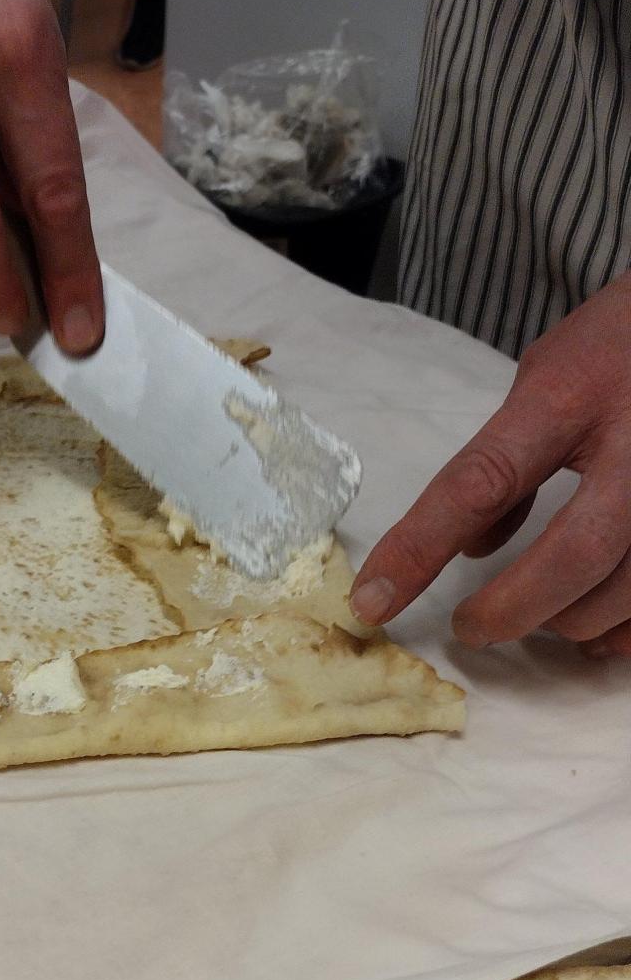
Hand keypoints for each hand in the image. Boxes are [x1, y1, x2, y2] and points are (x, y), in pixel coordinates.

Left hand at [351, 274, 630, 657]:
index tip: (373, 600)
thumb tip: (471, 549)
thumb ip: (506, 457)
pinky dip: (619, 632)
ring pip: (622, 591)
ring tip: (540, 615)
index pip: (481, 481)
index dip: (421, 547)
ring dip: (567, 620)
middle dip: (512, 608)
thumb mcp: (548, 376)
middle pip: (574, 555)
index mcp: (570, 397)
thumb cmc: (617, 346)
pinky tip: (594, 628)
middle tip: (472, 627)